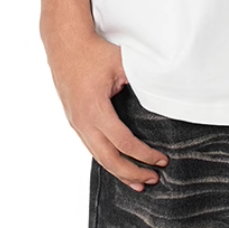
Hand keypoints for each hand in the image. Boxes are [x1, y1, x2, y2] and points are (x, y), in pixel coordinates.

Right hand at [42, 27, 169, 191]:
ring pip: (98, 157)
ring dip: (118, 171)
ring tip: (137, 182)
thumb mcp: (121, 63)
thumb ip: (140, 80)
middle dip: (132, 173)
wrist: (65, 44)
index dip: (144, 154)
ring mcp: (76, 123)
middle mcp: (83, 122)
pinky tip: (118, 165)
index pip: (124, 142)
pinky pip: (91, 147)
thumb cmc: (93, 52)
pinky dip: (107, 159)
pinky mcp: (75, 121)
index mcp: (95, 110)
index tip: (161, 160)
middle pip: (109, 159)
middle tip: (152, 180)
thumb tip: (162, 93)